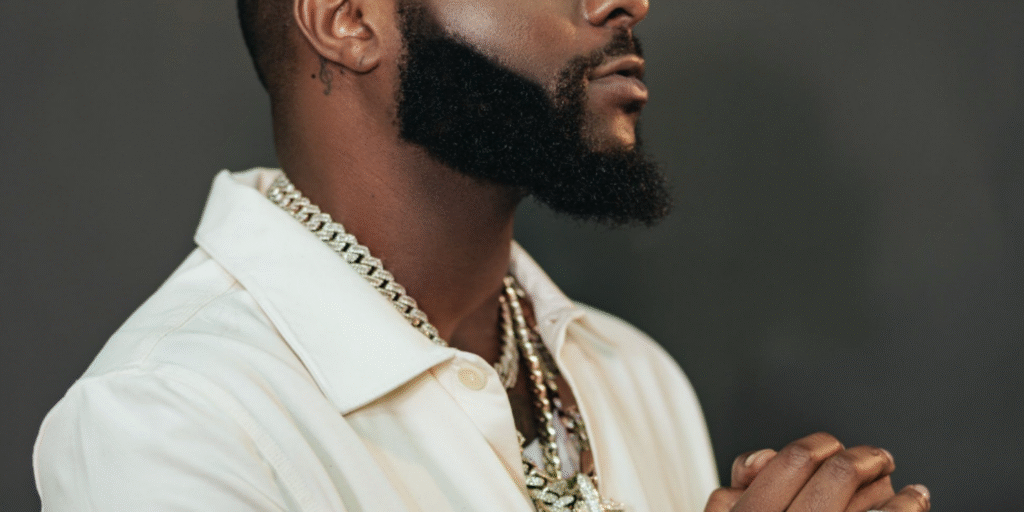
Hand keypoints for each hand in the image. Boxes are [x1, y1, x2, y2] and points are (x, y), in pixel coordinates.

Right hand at [704, 432, 930, 511]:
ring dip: (895, 485)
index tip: (832, 449)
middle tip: (877, 459)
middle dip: (866, 458)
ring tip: (906, 489)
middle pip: (840, 471)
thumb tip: (763, 460)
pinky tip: (913, 502)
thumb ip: (730, 497)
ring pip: (876, 497)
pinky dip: (909, 507)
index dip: (819, 445)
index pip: (796, 459)